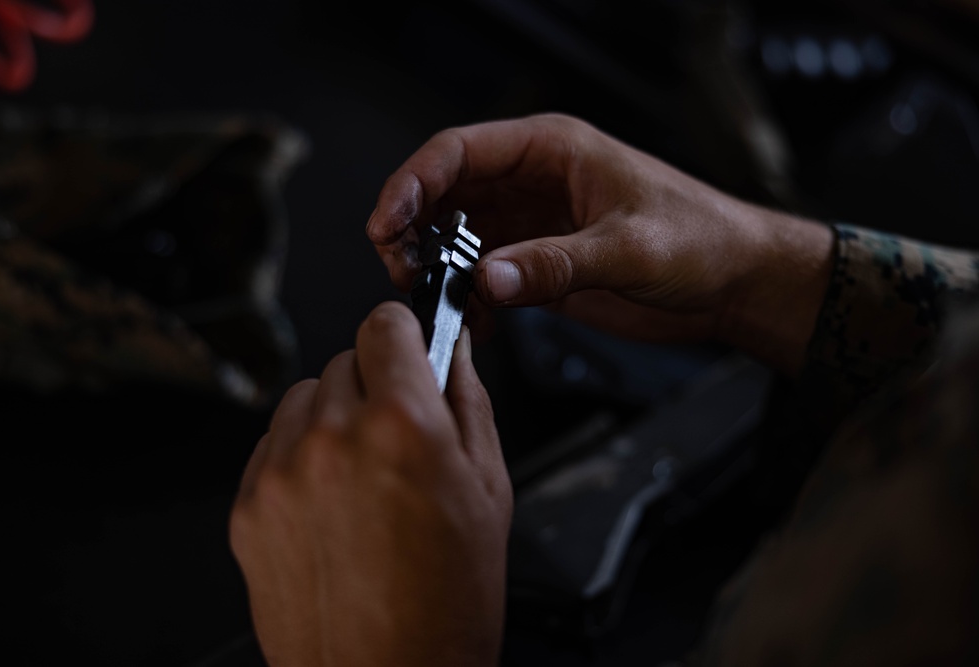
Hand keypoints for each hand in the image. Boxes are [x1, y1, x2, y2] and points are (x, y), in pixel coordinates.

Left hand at [229, 302, 511, 666]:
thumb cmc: (447, 604)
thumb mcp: (491, 490)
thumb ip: (469, 403)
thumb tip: (454, 354)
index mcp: (402, 426)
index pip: (384, 325)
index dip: (404, 333)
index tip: (408, 347)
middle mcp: (333, 439)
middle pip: (345, 358)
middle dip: (375, 383)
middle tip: (399, 434)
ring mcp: (282, 473)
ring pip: (303, 397)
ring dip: (332, 416)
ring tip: (363, 474)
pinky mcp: (249, 507)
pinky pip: (272, 445)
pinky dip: (300, 456)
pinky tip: (333, 502)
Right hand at [366, 113, 833, 374]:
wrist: (734, 283)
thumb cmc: (702, 240)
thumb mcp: (629, 247)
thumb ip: (555, 263)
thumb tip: (490, 277)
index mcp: (551, 151)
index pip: (459, 152)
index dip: (412, 183)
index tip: (387, 222)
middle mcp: (532, 184)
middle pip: (445, 194)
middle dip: (413, 229)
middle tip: (400, 269)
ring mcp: (532, 226)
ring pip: (457, 238)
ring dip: (436, 268)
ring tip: (431, 299)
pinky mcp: (539, 266)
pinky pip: (484, 277)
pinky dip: (468, 299)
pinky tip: (475, 322)